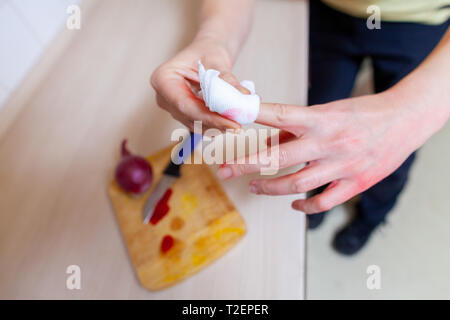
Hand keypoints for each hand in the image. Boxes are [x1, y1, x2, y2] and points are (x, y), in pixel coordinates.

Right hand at [150, 37, 248, 131]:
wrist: (206, 52)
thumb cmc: (207, 51)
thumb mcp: (217, 61)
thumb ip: (227, 79)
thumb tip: (244, 96)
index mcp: (163, 79)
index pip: (185, 105)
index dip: (209, 118)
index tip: (231, 123)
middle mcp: (164, 97)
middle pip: (190, 117)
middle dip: (215, 124)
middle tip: (239, 127)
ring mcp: (172, 107)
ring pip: (196, 124)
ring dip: (217, 127)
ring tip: (238, 124)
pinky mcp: (184, 114)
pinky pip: (200, 124)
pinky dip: (216, 125)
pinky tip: (231, 123)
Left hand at [218, 91, 421, 213]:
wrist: (405, 120)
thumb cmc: (360, 113)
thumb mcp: (326, 112)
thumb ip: (295, 130)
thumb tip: (265, 143)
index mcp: (321, 119)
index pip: (280, 116)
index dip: (253, 116)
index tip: (229, 118)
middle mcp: (329, 142)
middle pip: (279, 158)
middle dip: (247, 165)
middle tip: (225, 170)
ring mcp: (343, 165)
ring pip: (297, 184)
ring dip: (270, 188)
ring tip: (254, 186)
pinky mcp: (356, 183)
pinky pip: (324, 202)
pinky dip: (304, 206)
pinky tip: (293, 204)